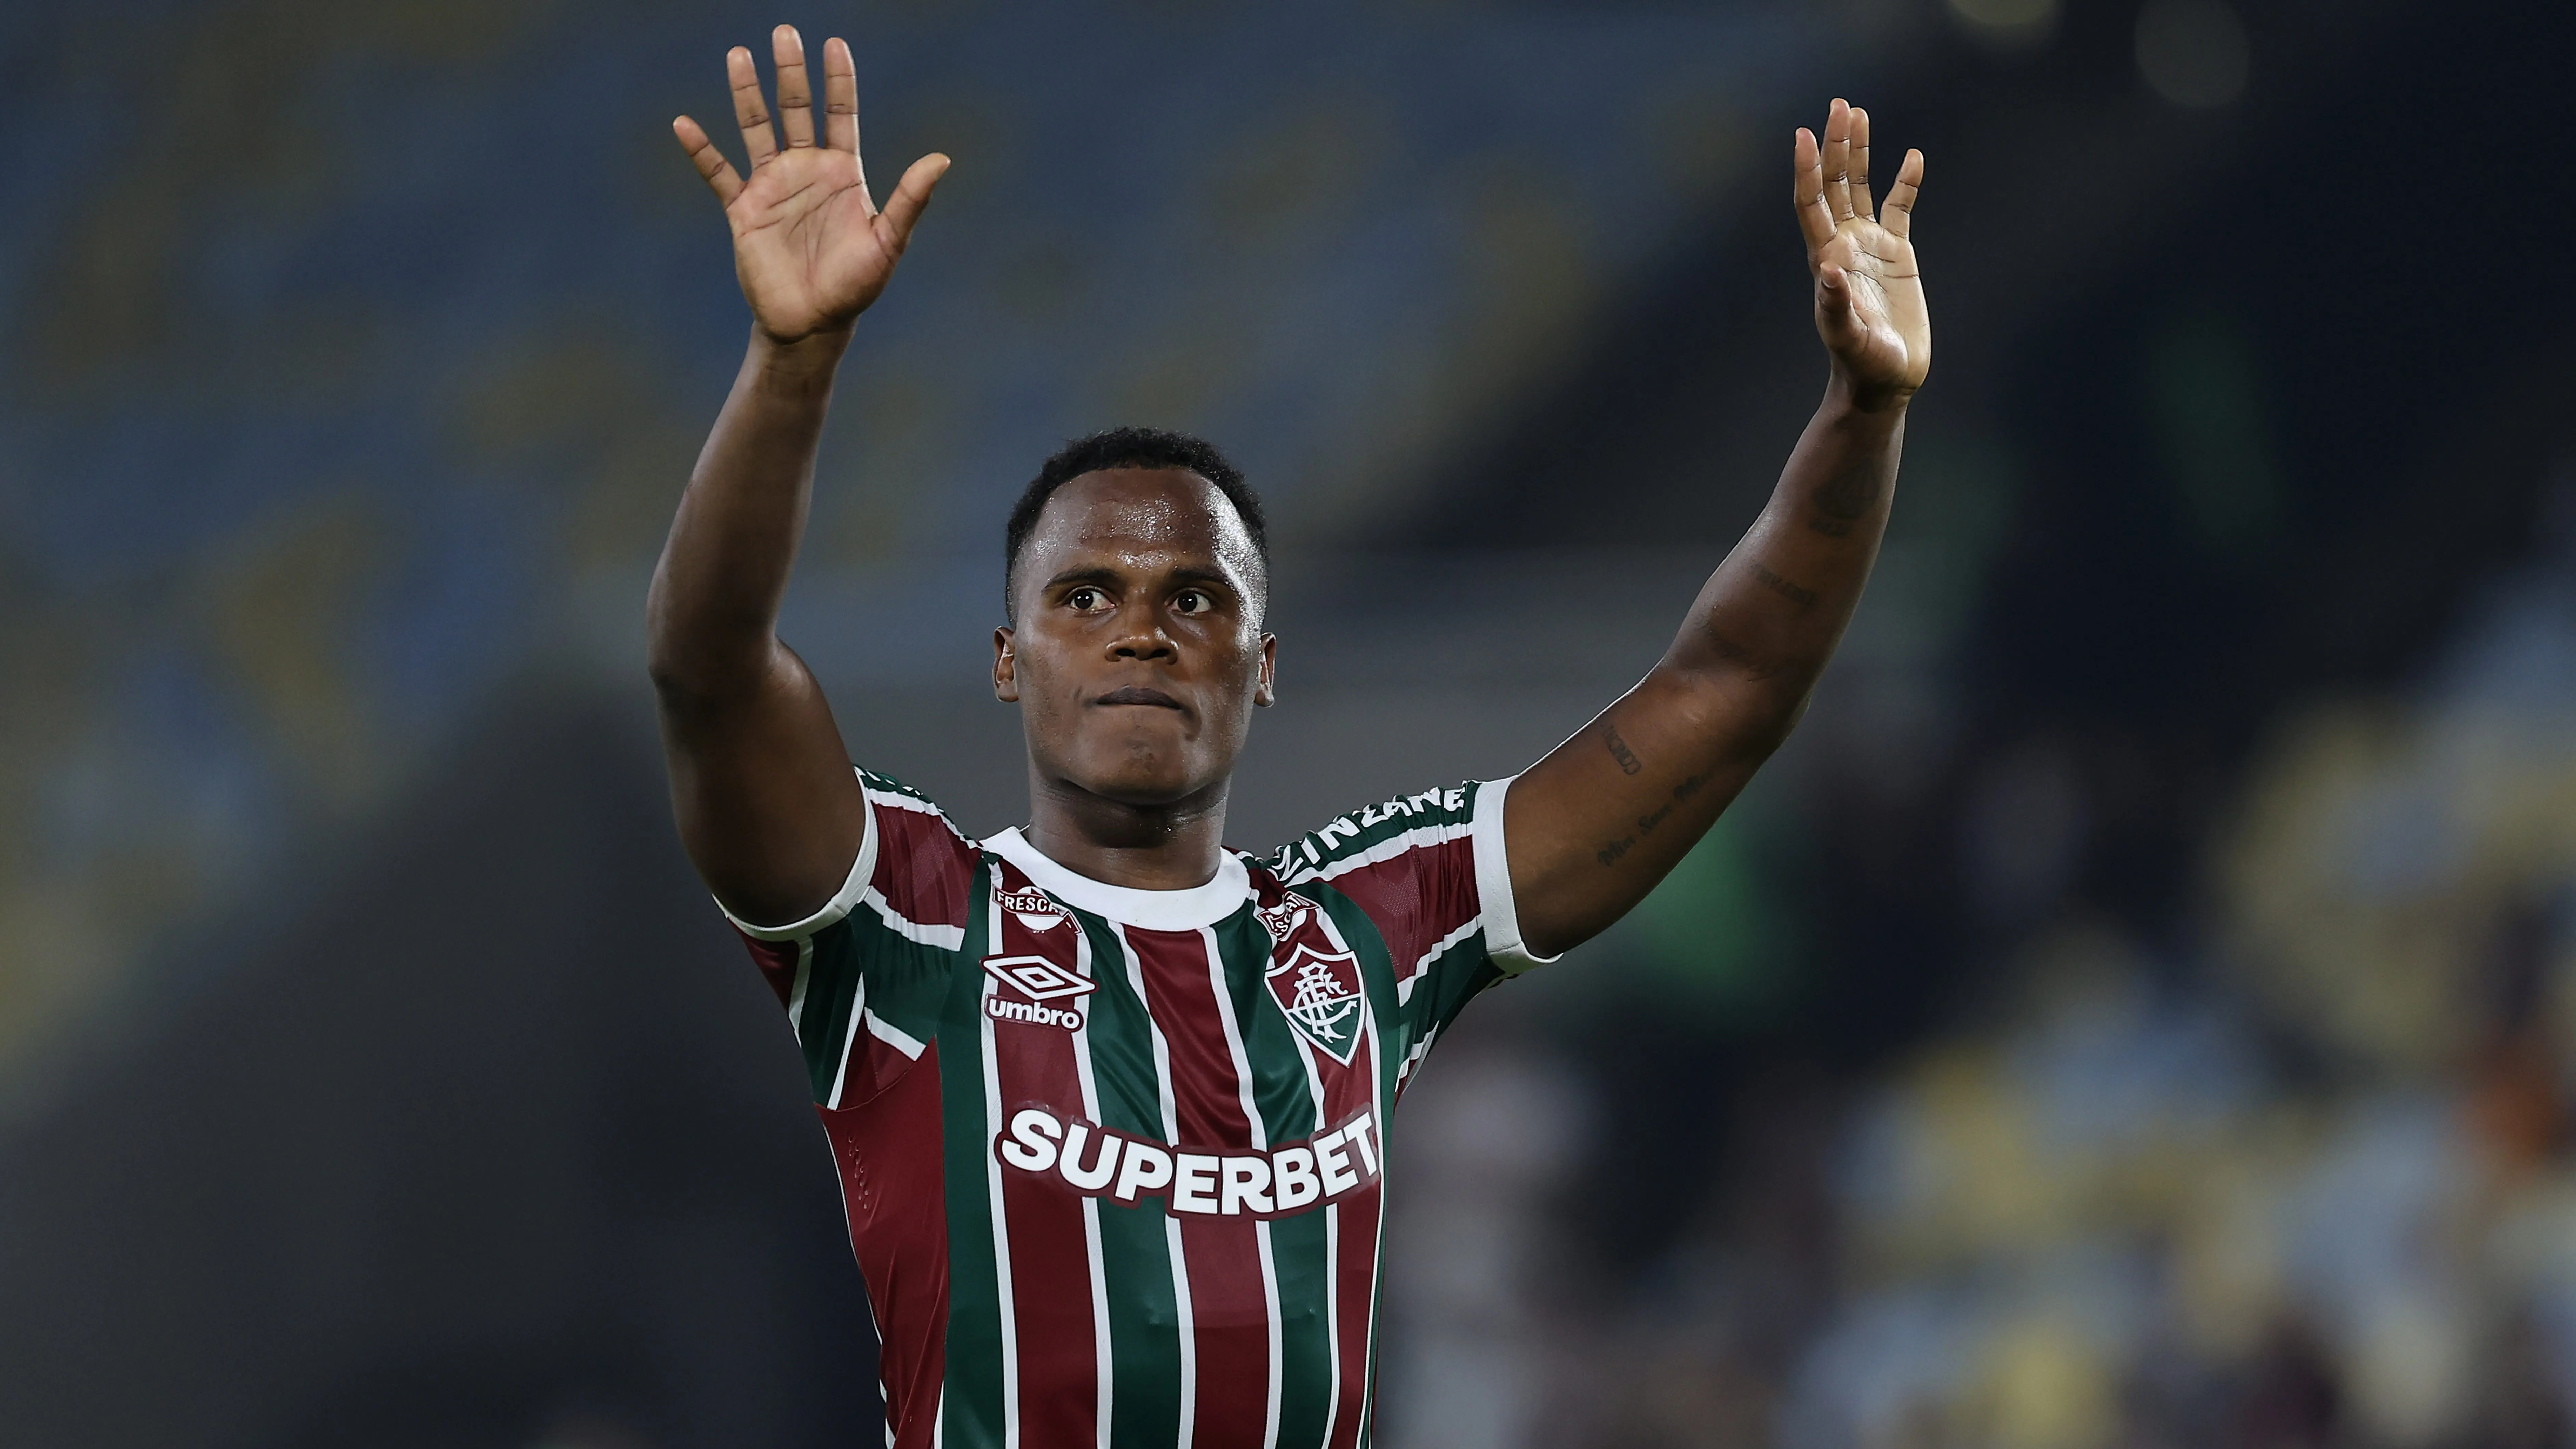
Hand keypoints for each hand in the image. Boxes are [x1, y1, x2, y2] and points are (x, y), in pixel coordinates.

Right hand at [673, 27, 949, 344]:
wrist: (814, 323)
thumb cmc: (855, 286)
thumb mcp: (888, 242)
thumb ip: (910, 200)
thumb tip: (942, 159)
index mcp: (841, 172)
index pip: (840, 113)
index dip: (838, 80)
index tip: (835, 43)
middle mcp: (805, 170)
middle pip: (796, 109)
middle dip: (791, 72)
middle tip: (784, 32)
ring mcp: (772, 187)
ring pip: (756, 128)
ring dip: (747, 93)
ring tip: (740, 53)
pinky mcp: (743, 210)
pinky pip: (717, 174)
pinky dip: (701, 150)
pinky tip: (684, 123)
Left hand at [1794, 100, 1927, 407]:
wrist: (1885, 380)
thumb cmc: (1862, 364)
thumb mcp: (1848, 338)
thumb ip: (1835, 306)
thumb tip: (1828, 271)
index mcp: (1826, 260)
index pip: (1811, 204)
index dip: (1807, 170)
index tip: (1803, 136)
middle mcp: (1844, 246)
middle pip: (1835, 184)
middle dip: (1835, 145)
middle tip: (1838, 105)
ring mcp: (1870, 247)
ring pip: (1862, 188)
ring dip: (1860, 152)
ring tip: (1859, 113)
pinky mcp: (1897, 255)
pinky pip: (1901, 209)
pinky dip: (1906, 183)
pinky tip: (1913, 157)